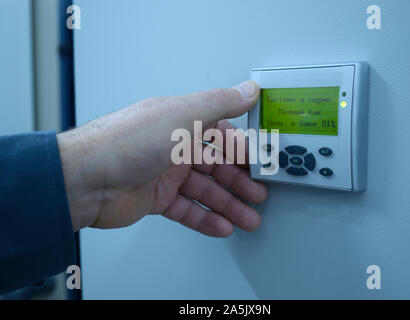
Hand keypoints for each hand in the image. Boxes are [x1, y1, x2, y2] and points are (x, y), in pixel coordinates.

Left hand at [57, 81, 267, 236]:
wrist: (86, 179)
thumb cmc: (128, 142)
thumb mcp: (181, 116)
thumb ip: (219, 103)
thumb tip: (248, 89)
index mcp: (181, 122)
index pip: (222, 135)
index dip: (244, 149)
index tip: (263, 163)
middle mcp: (174, 147)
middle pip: (216, 165)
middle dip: (240, 182)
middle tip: (259, 195)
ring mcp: (164, 174)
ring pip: (205, 190)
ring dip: (228, 205)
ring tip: (249, 219)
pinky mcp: (155, 199)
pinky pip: (187, 209)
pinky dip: (205, 219)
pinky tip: (223, 226)